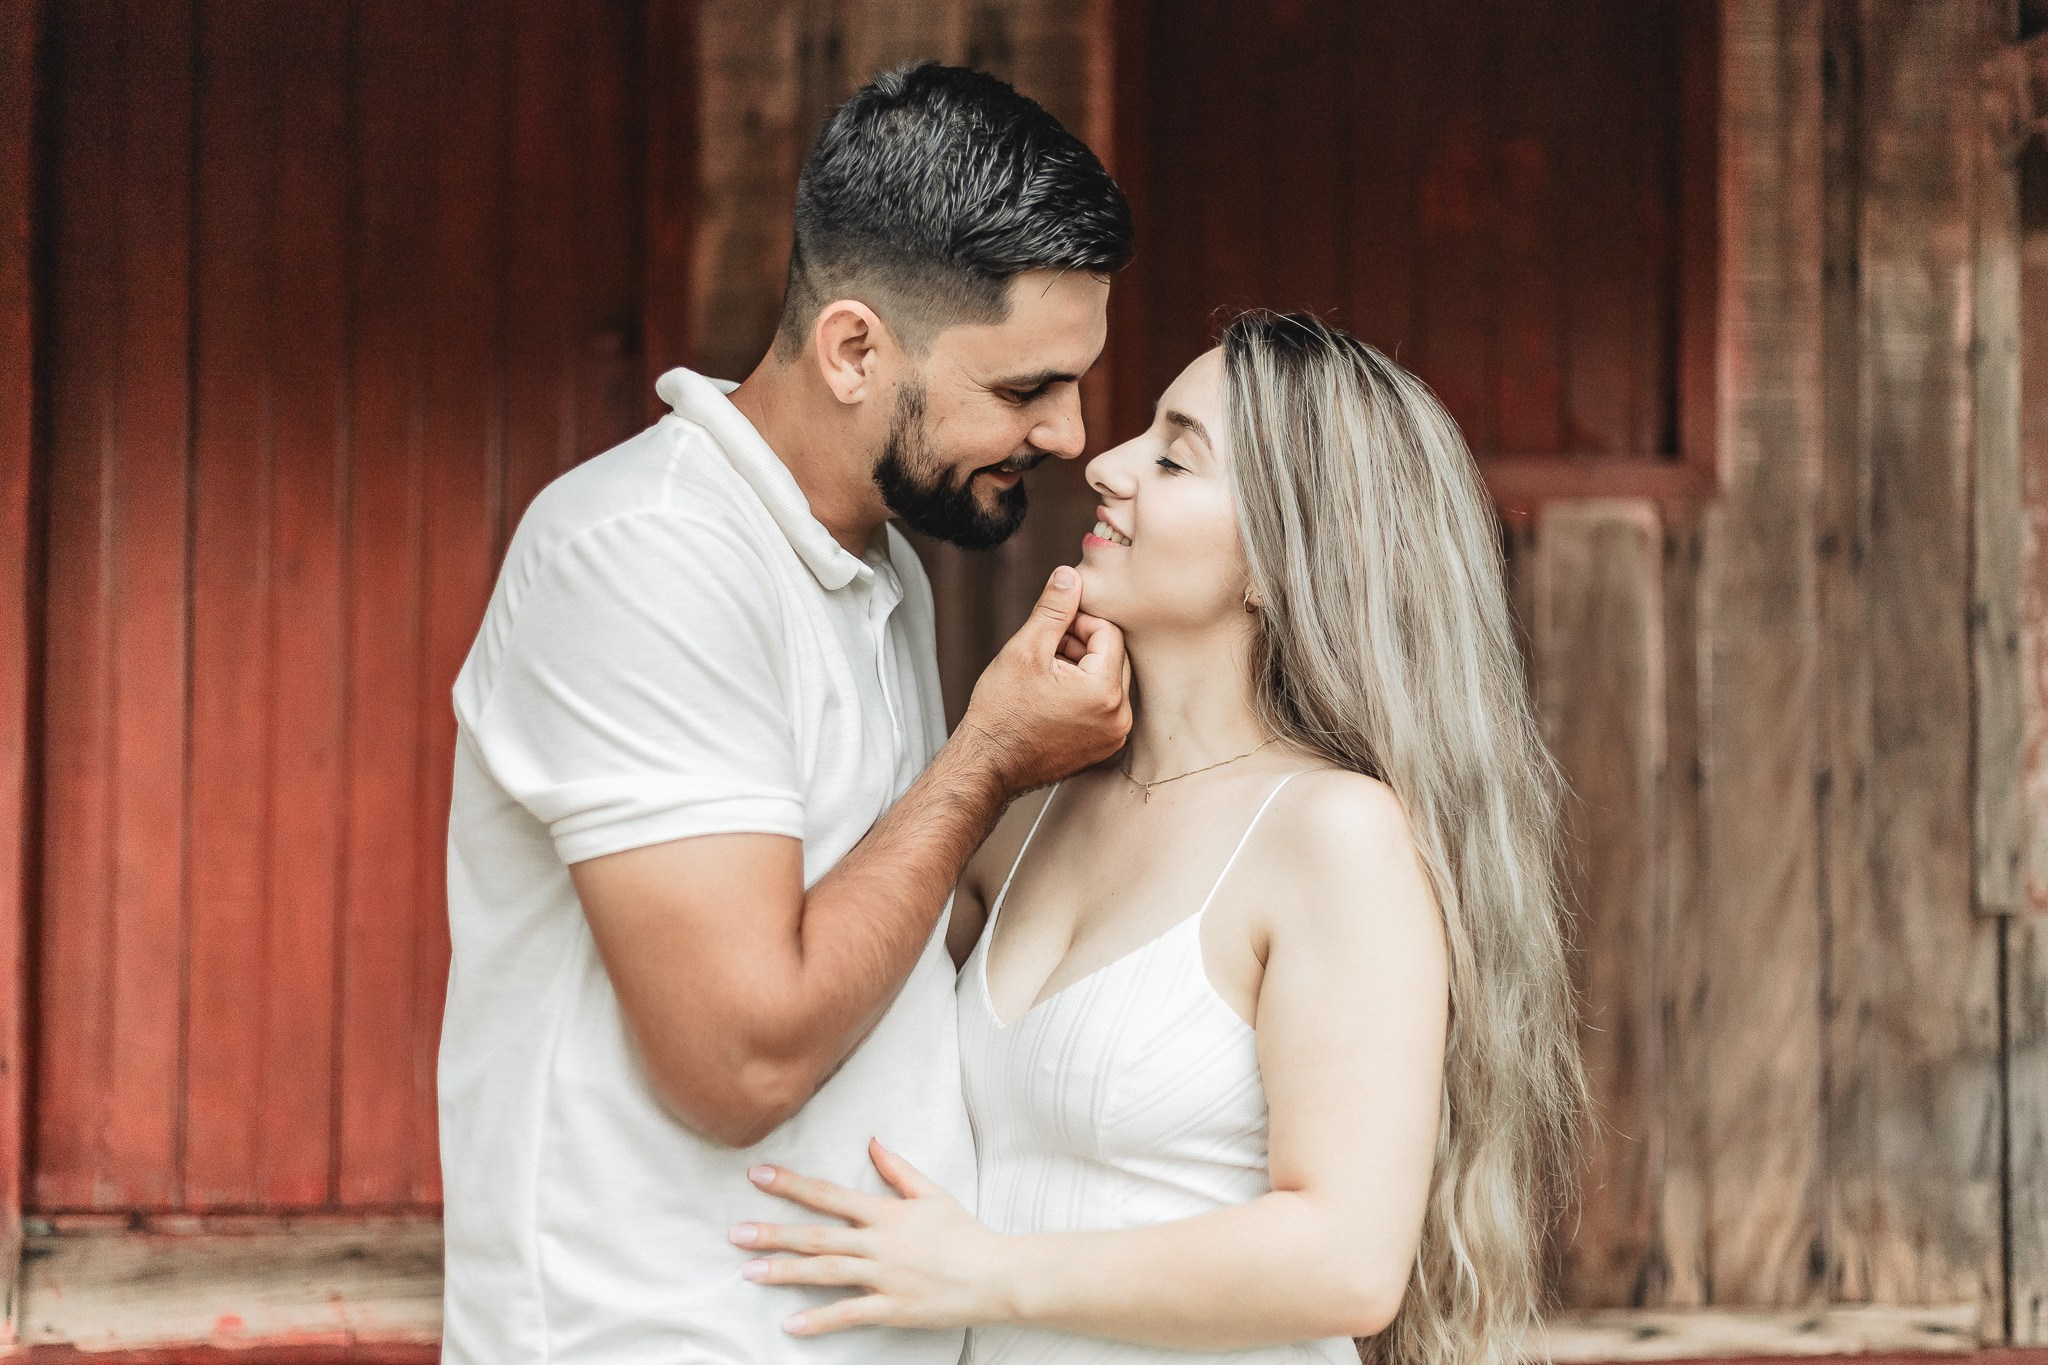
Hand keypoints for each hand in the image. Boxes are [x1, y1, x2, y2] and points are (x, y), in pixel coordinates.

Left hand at [730, 1138, 1017, 1336]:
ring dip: (785, 1272)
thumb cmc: (965, 1232)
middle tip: (736, 1233)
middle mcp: (880, 1243)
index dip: (792, 1185)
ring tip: (749, 1271)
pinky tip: (791, 1324)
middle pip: (818, 1236)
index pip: (830, 1195)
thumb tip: (871, 1142)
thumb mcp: (932, 1193)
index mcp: (886, 1213)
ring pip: (826, 1273)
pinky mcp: (893, 1308)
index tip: (758, 1175)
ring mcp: (885, 1277)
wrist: (998, 1274)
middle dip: (774, 1234)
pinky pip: (850, 1314)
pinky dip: (819, 1320)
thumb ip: (897, 1169)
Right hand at [956, 566, 1130, 793]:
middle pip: (1113, 657)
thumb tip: (1071, 575)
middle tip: (1044, 652)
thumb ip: (1054, 609)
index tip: (1049, 632)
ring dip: (1081, 669)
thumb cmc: (1001, 711)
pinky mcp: (1103, 748)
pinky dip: (1083, 694)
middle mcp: (1119, 718)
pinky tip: (1051, 697)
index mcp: (1105, 692)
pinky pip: (1103, 706)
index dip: (1078, 623)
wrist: (987, 763)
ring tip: (1044, 676)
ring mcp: (1113, 737)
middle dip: (1081, 646)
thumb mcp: (1025, 649)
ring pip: (1108, 680)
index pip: (1109, 632)